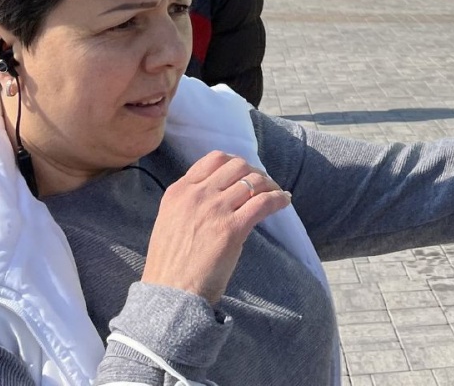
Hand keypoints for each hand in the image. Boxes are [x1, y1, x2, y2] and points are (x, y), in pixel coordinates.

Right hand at [142, 151, 292, 302]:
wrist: (170, 294)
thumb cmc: (170, 266)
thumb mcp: (170, 222)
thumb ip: (190, 204)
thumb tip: (219, 194)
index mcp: (178, 192)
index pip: (214, 159)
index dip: (235, 164)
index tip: (245, 174)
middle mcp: (197, 195)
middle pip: (237, 166)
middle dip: (254, 172)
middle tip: (263, 185)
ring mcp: (215, 210)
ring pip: (253, 181)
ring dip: (270, 185)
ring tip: (277, 193)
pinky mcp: (232, 228)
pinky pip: (263, 202)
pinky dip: (278, 199)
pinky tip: (284, 202)